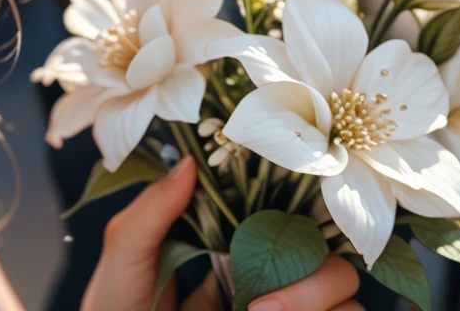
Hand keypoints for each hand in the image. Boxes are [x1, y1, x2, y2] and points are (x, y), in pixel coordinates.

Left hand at [80, 156, 362, 310]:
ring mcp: (282, 305)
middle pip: (328, 254)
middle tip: (261, 301)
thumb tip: (188, 162)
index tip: (276, 211)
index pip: (283, 218)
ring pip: (345, 292)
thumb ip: (151, 212)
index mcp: (228, 249)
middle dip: (314, 270)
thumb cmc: (115, 308)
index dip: (291, 211)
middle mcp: (264, 279)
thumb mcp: (123, 260)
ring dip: (315, 297)